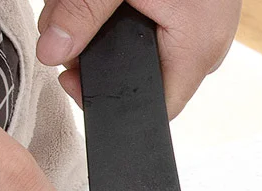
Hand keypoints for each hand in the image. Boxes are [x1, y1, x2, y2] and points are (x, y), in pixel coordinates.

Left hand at [36, 0, 241, 117]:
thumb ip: (81, 14)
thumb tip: (52, 49)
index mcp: (197, 49)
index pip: (153, 109)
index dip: (108, 102)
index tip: (73, 78)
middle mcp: (209, 45)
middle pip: (142, 77)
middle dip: (97, 54)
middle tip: (70, 27)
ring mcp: (208, 26)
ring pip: (146, 49)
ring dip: (107, 28)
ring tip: (91, 1)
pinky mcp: (200, 8)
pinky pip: (160, 25)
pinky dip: (127, 11)